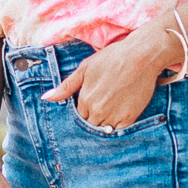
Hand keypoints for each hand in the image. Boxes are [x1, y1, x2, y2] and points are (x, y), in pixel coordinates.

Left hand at [44, 25, 174, 128]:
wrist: (141, 56)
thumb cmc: (112, 58)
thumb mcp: (85, 68)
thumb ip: (66, 87)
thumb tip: (46, 98)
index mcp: (85, 100)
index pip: (78, 116)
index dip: (82, 111)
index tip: (90, 104)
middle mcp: (98, 111)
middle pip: (89, 125)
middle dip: (92, 119)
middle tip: (101, 107)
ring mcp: (114, 116)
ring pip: (103, 130)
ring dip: (103, 124)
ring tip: (110, 110)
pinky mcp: (129, 118)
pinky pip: (118, 131)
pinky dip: (116, 127)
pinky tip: (118, 115)